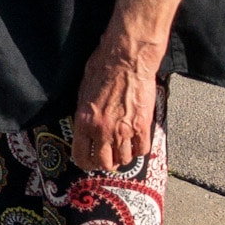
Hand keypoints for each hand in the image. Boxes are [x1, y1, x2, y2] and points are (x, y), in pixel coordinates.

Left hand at [71, 39, 161, 172]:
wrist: (126, 61)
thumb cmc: (102, 70)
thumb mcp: (82, 94)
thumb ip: (85, 116)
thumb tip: (86, 129)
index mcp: (84, 123)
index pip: (81, 156)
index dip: (86, 163)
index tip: (90, 162)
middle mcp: (102, 131)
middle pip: (104, 163)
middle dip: (106, 163)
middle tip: (109, 158)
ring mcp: (123, 130)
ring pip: (124, 159)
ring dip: (123, 157)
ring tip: (124, 149)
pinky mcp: (142, 126)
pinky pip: (142, 150)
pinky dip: (140, 150)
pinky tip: (137, 142)